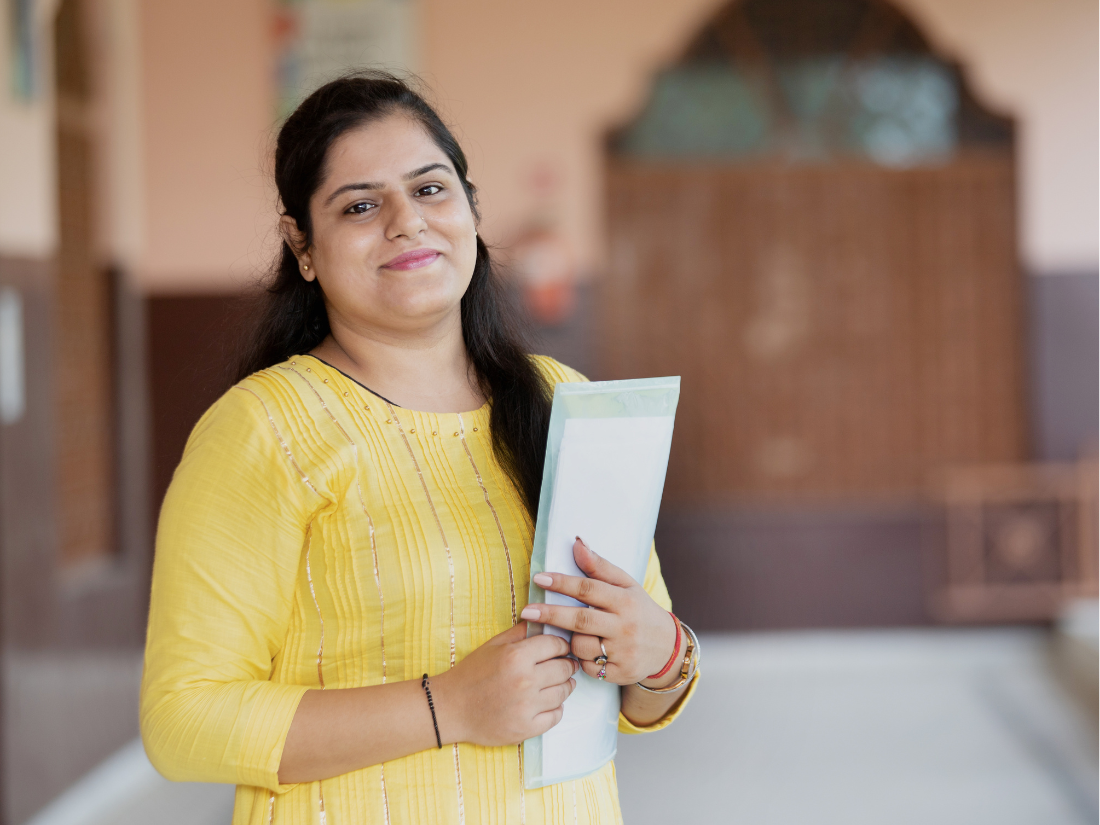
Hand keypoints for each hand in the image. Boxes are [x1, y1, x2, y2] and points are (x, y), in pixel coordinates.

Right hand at [431, 621, 577, 746]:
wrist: (451, 708)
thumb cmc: (471, 674)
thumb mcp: (494, 645)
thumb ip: (520, 632)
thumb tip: (543, 621)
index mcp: (517, 657)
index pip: (556, 645)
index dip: (562, 645)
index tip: (562, 648)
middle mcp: (525, 681)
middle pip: (564, 668)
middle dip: (567, 664)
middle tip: (565, 665)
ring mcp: (527, 707)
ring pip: (563, 692)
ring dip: (564, 686)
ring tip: (559, 683)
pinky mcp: (526, 728)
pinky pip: (556, 716)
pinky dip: (557, 708)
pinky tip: (549, 703)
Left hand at [520, 538, 677, 685]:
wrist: (667, 647)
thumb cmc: (639, 610)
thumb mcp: (626, 585)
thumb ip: (599, 566)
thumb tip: (577, 543)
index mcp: (625, 600)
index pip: (589, 589)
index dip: (562, 583)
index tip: (539, 579)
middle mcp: (625, 626)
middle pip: (580, 620)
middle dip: (551, 614)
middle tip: (526, 611)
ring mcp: (623, 652)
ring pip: (581, 646)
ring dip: (569, 639)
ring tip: (572, 634)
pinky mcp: (620, 674)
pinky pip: (588, 666)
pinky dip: (581, 659)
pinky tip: (587, 651)